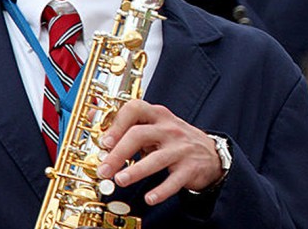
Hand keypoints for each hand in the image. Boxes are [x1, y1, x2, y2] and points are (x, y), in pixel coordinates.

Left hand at [96, 99, 224, 204]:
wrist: (211, 154)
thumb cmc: (176, 140)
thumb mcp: (157, 127)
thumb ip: (130, 126)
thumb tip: (95, 124)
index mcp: (158, 116)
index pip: (135, 109)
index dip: (117, 124)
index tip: (104, 142)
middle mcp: (169, 130)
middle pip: (139, 135)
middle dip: (117, 153)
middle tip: (103, 169)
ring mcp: (180, 148)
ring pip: (156, 158)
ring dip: (135, 171)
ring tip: (120, 181)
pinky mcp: (190, 168)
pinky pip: (174, 180)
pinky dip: (161, 191)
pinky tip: (150, 199)